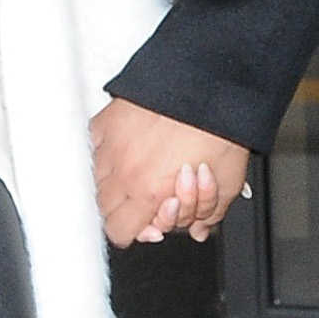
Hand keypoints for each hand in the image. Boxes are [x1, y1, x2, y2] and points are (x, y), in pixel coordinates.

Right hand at [91, 97, 251, 248]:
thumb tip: (199, 229)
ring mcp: (112, 146)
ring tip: (132, 176)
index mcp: (151, 193)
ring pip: (93, 180)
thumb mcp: (228, 184)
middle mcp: (126, 172)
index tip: (143, 225)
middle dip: (122, 211)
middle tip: (142, 201)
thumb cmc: (221, 128)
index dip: (133, 232)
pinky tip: (119, 151)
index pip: (119, 231)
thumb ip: (209, 214)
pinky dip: (100, 153)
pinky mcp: (107, 122)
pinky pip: (90, 147)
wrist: (213, 85)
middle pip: (103, 209)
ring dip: (110, 184)